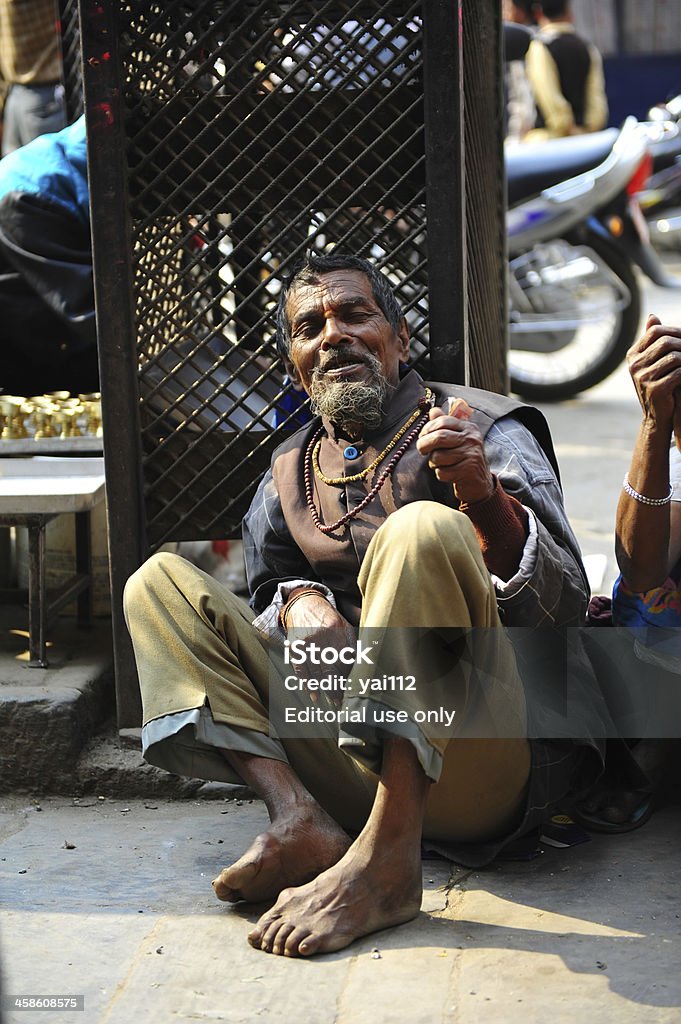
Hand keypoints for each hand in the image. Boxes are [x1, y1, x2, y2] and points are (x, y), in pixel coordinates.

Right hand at [282, 590, 354, 704]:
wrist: (304, 605)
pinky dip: (307, 683)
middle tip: (342, 701)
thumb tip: (364, 665)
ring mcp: (306, 642)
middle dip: (337, 687)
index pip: (345, 658)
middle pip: (330, 667)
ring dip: (325, 689)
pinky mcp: (295, 647)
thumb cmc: (328, 619)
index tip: (354, 688)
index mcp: (337, 630)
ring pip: (316, 671)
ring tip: (333, 701)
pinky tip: (314, 693)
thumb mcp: (344, 626)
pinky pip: (301, 670)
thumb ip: (353, 644)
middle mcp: (321, 636)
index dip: (349, 675)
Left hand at [416, 405, 493, 502]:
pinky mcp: (468, 471)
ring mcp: (471, 455)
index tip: (423, 436)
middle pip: (439, 437)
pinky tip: (448, 474)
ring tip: (440, 464)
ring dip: (433, 463)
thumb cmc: (464, 459)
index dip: (427, 428)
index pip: (443, 421)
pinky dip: (440, 475)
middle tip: (422, 450)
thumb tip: (433, 411)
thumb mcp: (458, 438)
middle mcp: (472, 439)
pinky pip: (442, 472)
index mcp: (468, 428)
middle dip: (424, 444)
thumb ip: (445, 424)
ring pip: (438, 457)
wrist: (480, 483)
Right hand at [627, 314, 680, 432]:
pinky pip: (678, 373)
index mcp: (633, 355)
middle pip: (665, 342)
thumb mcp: (655, 361)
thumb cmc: (660, 385)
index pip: (655, 331)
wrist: (658, 416)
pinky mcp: (654, 389)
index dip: (675, 330)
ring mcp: (642, 378)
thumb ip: (655, 340)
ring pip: (674, 357)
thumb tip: (653, 316)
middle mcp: (634, 365)